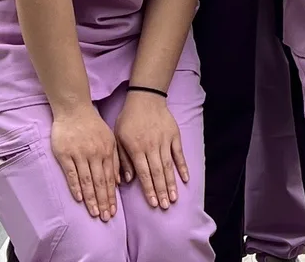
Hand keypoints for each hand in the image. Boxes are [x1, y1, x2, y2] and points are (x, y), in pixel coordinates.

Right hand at [49, 106, 120, 219]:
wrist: (74, 110)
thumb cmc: (92, 125)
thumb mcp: (110, 139)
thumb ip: (115, 160)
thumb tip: (120, 182)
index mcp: (107, 151)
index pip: (110, 178)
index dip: (111, 196)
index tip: (113, 211)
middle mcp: (95, 154)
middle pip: (100, 182)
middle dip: (104, 201)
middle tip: (106, 217)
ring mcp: (80, 154)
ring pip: (87, 180)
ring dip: (92, 198)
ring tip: (95, 213)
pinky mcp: (65, 154)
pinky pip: (71, 173)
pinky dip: (76, 186)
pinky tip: (79, 199)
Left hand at [114, 87, 188, 209]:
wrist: (145, 98)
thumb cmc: (128, 119)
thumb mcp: (118, 137)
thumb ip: (123, 159)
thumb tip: (127, 180)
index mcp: (136, 148)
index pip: (144, 173)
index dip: (149, 189)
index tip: (153, 203)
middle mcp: (151, 147)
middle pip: (157, 173)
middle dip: (161, 191)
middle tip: (166, 206)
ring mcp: (164, 141)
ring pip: (168, 166)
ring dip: (171, 183)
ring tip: (174, 197)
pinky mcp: (174, 136)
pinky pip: (178, 154)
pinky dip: (182, 166)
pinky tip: (185, 179)